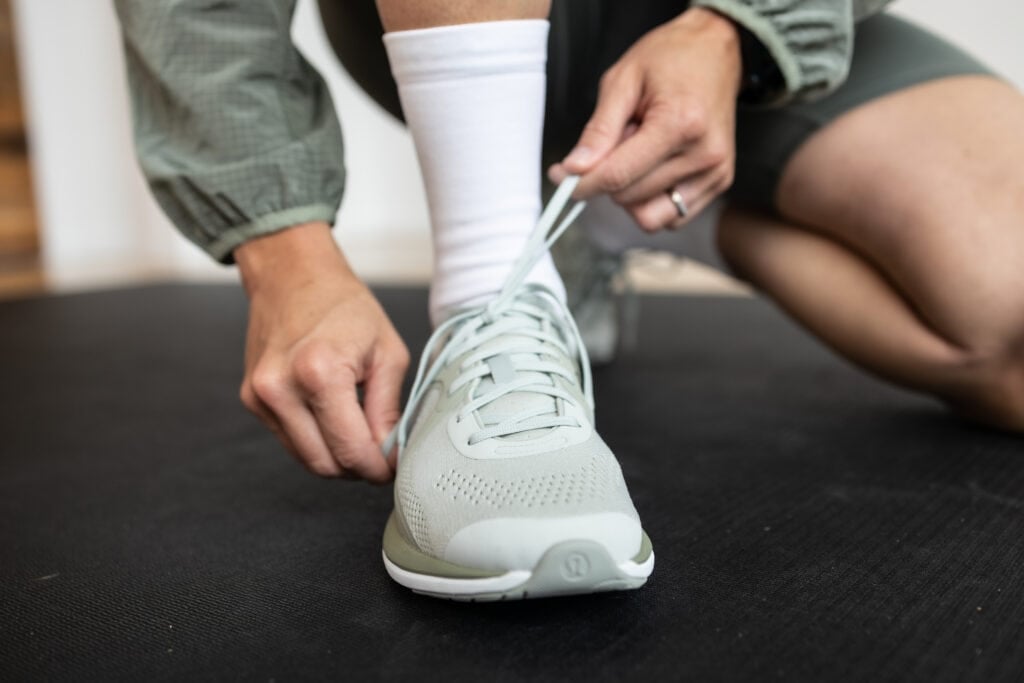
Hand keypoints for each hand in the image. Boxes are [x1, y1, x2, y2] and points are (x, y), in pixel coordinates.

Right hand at [235, 222, 408, 481]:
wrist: (293, 275)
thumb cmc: (345, 307)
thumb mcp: (387, 352)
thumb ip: (388, 410)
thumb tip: (391, 455)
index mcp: (320, 373)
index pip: (351, 450)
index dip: (378, 468)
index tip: (394, 466)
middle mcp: (281, 389)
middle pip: (325, 464)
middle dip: (358, 468)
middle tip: (381, 455)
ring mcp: (260, 397)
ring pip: (306, 459)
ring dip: (336, 458)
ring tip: (359, 434)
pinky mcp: (251, 400)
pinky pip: (290, 441)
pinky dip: (315, 441)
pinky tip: (333, 418)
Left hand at [549, 7, 741, 230]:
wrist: (715, 50)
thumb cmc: (671, 57)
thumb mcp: (622, 80)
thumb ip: (598, 130)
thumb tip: (575, 169)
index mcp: (680, 124)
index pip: (618, 176)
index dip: (582, 183)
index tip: (562, 177)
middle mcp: (704, 154)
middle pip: (630, 197)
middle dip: (608, 178)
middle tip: (615, 141)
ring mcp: (715, 172)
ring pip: (649, 216)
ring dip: (630, 192)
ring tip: (638, 152)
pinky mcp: (718, 182)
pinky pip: (671, 216)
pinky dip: (651, 199)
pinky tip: (653, 166)